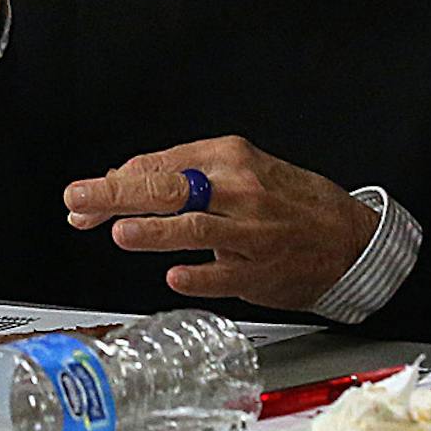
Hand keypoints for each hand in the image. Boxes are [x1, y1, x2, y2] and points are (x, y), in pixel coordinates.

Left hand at [64, 137, 380, 312]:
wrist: (351, 236)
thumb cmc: (286, 200)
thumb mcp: (237, 168)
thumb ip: (180, 174)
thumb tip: (121, 183)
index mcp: (227, 156)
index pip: (157, 165)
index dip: (113, 182)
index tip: (81, 198)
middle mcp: (238, 189)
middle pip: (169, 187)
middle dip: (117, 195)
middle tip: (79, 202)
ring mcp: (251, 232)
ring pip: (197, 227)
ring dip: (155, 230)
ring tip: (120, 231)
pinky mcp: (262, 270)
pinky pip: (226, 273)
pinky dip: (199, 274)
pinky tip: (175, 275)